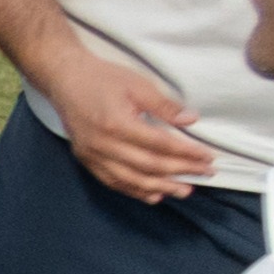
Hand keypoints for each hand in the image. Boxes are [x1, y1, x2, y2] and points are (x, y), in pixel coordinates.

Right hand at [40, 36, 217, 204]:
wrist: (65, 80)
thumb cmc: (103, 79)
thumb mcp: (138, 85)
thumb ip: (164, 105)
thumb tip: (191, 120)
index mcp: (118, 124)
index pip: (160, 145)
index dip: (187, 153)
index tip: (207, 157)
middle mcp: (104, 145)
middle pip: (149, 165)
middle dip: (180, 172)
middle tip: (204, 174)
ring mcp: (93, 155)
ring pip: (131, 179)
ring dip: (160, 188)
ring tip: (184, 191)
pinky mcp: (87, 160)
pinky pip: (113, 182)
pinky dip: (135, 191)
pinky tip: (153, 195)